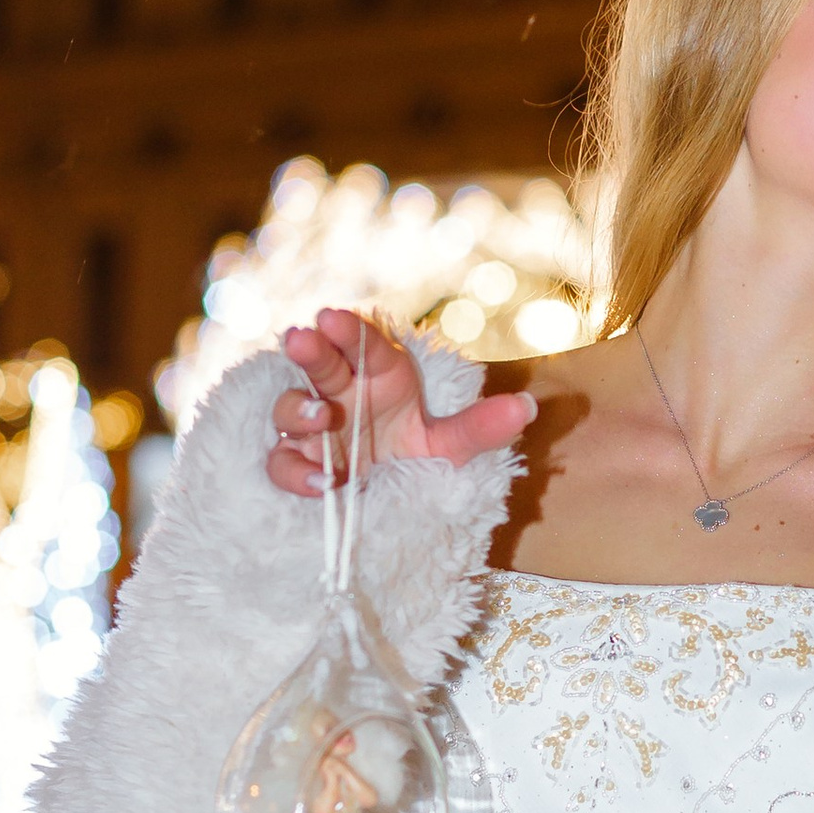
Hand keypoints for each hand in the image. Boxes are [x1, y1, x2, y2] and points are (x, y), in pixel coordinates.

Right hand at [267, 307, 534, 498]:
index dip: (347, 329)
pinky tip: (324, 482)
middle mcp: (340, 392)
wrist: (392, 496)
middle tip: (301, 337)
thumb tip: (529, 406)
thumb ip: (480, 427)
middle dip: (309, 350)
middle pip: (317, 363)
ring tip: (319, 415)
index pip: (362, 343)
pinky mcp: (299, 462)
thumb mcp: (450, 444)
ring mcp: (314, 427)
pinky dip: (298, 471)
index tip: (332, 316)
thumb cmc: (415, 454)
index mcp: (378, 374)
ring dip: (299, 409)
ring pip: (290, 409)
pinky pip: (284, 463)